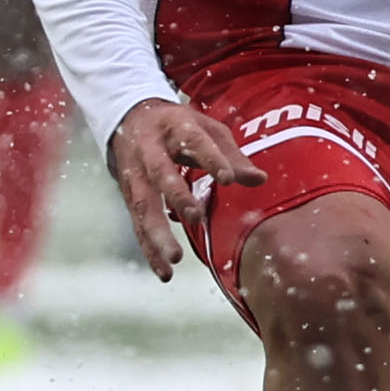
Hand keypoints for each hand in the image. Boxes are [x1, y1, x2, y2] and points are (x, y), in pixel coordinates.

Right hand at [107, 96, 265, 281]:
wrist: (130, 118)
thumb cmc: (179, 126)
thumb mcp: (207, 129)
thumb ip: (232, 155)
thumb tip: (261, 180)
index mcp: (175, 128)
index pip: (195, 142)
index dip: (212, 159)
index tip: (228, 179)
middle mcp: (150, 151)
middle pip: (161, 174)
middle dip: (177, 196)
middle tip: (194, 217)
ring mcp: (135, 174)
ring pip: (143, 205)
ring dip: (157, 234)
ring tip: (174, 259)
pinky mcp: (129, 196)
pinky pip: (138, 225)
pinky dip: (149, 249)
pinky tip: (164, 272)